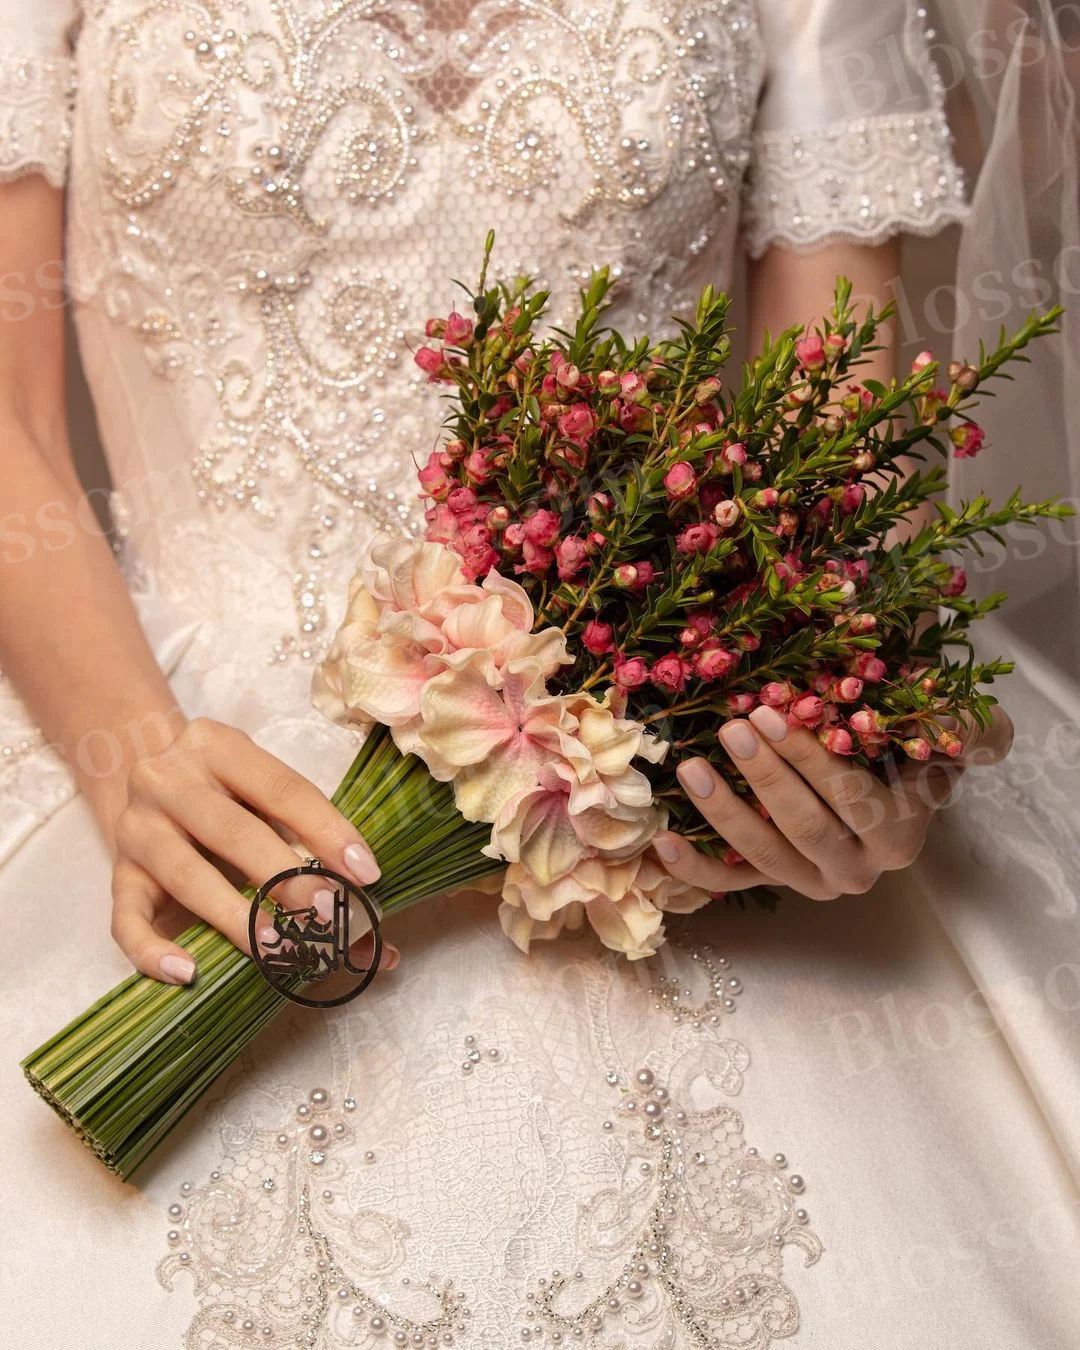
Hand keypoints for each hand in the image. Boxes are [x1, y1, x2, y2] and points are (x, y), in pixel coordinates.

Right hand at [111, 717, 397, 983]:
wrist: (142, 781)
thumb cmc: (226, 795)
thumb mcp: (265, 801)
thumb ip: (315, 854)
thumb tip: (378, 948)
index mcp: (217, 745)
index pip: (281, 788)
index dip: (327, 830)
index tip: (366, 873)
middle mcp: (167, 779)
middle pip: (231, 829)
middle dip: (285, 875)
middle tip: (327, 913)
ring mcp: (136, 827)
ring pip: (183, 874)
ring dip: (233, 915)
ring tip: (277, 949)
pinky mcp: (116, 876)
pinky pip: (125, 919)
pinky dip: (152, 951)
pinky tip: (188, 972)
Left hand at [654, 704, 1013, 900]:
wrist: (888, 779)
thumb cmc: (912, 747)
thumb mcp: (949, 733)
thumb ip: (966, 726)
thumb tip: (953, 721)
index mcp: (900, 833)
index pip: (854, 798)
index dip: (810, 760)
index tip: (771, 713)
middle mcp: (859, 868)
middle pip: (806, 826)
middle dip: (765, 778)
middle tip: (732, 729)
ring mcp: (812, 881)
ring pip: (766, 855)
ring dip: (724, 813)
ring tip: (691, 768)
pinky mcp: (775, 884)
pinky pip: (731, 883)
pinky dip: (693, 870)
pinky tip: (662, 843)